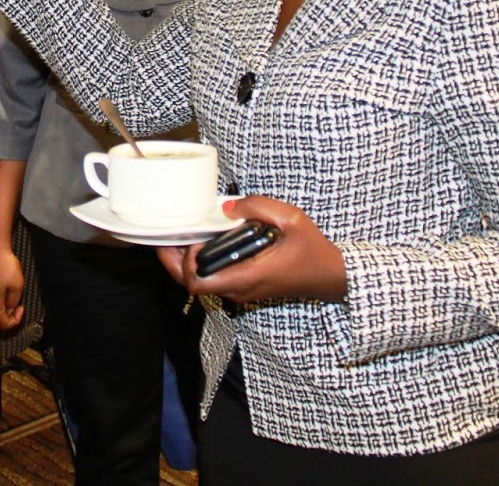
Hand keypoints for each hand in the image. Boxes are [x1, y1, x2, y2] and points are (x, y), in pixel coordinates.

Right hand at [0, 244, 25, 329]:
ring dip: (3, 301)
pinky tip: (3, 281)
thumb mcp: (17, 287)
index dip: (15, 320)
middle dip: (9, 310)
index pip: (3, 324)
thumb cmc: (6, 265)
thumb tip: (11, 310)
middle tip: (18, 298)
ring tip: (11, 287)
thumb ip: (14, 303)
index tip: (21, 308)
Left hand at [157, 195, 346, 303]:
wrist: (330, 275)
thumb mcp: (291, 220)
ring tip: (183, 234)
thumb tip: (228, 207)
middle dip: (173, 260)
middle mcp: (239, 288)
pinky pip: (213, 279)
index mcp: (247, 276)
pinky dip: (201, 263)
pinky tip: (203, 242)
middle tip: (168, 235)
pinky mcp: (244, 287)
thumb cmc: (313, 251)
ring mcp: (241, 291)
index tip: (195, 239)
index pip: (197, 283)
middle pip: (191, 284)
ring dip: (186, 261)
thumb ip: (258, 207)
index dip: (186, 262)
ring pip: (200, 283)